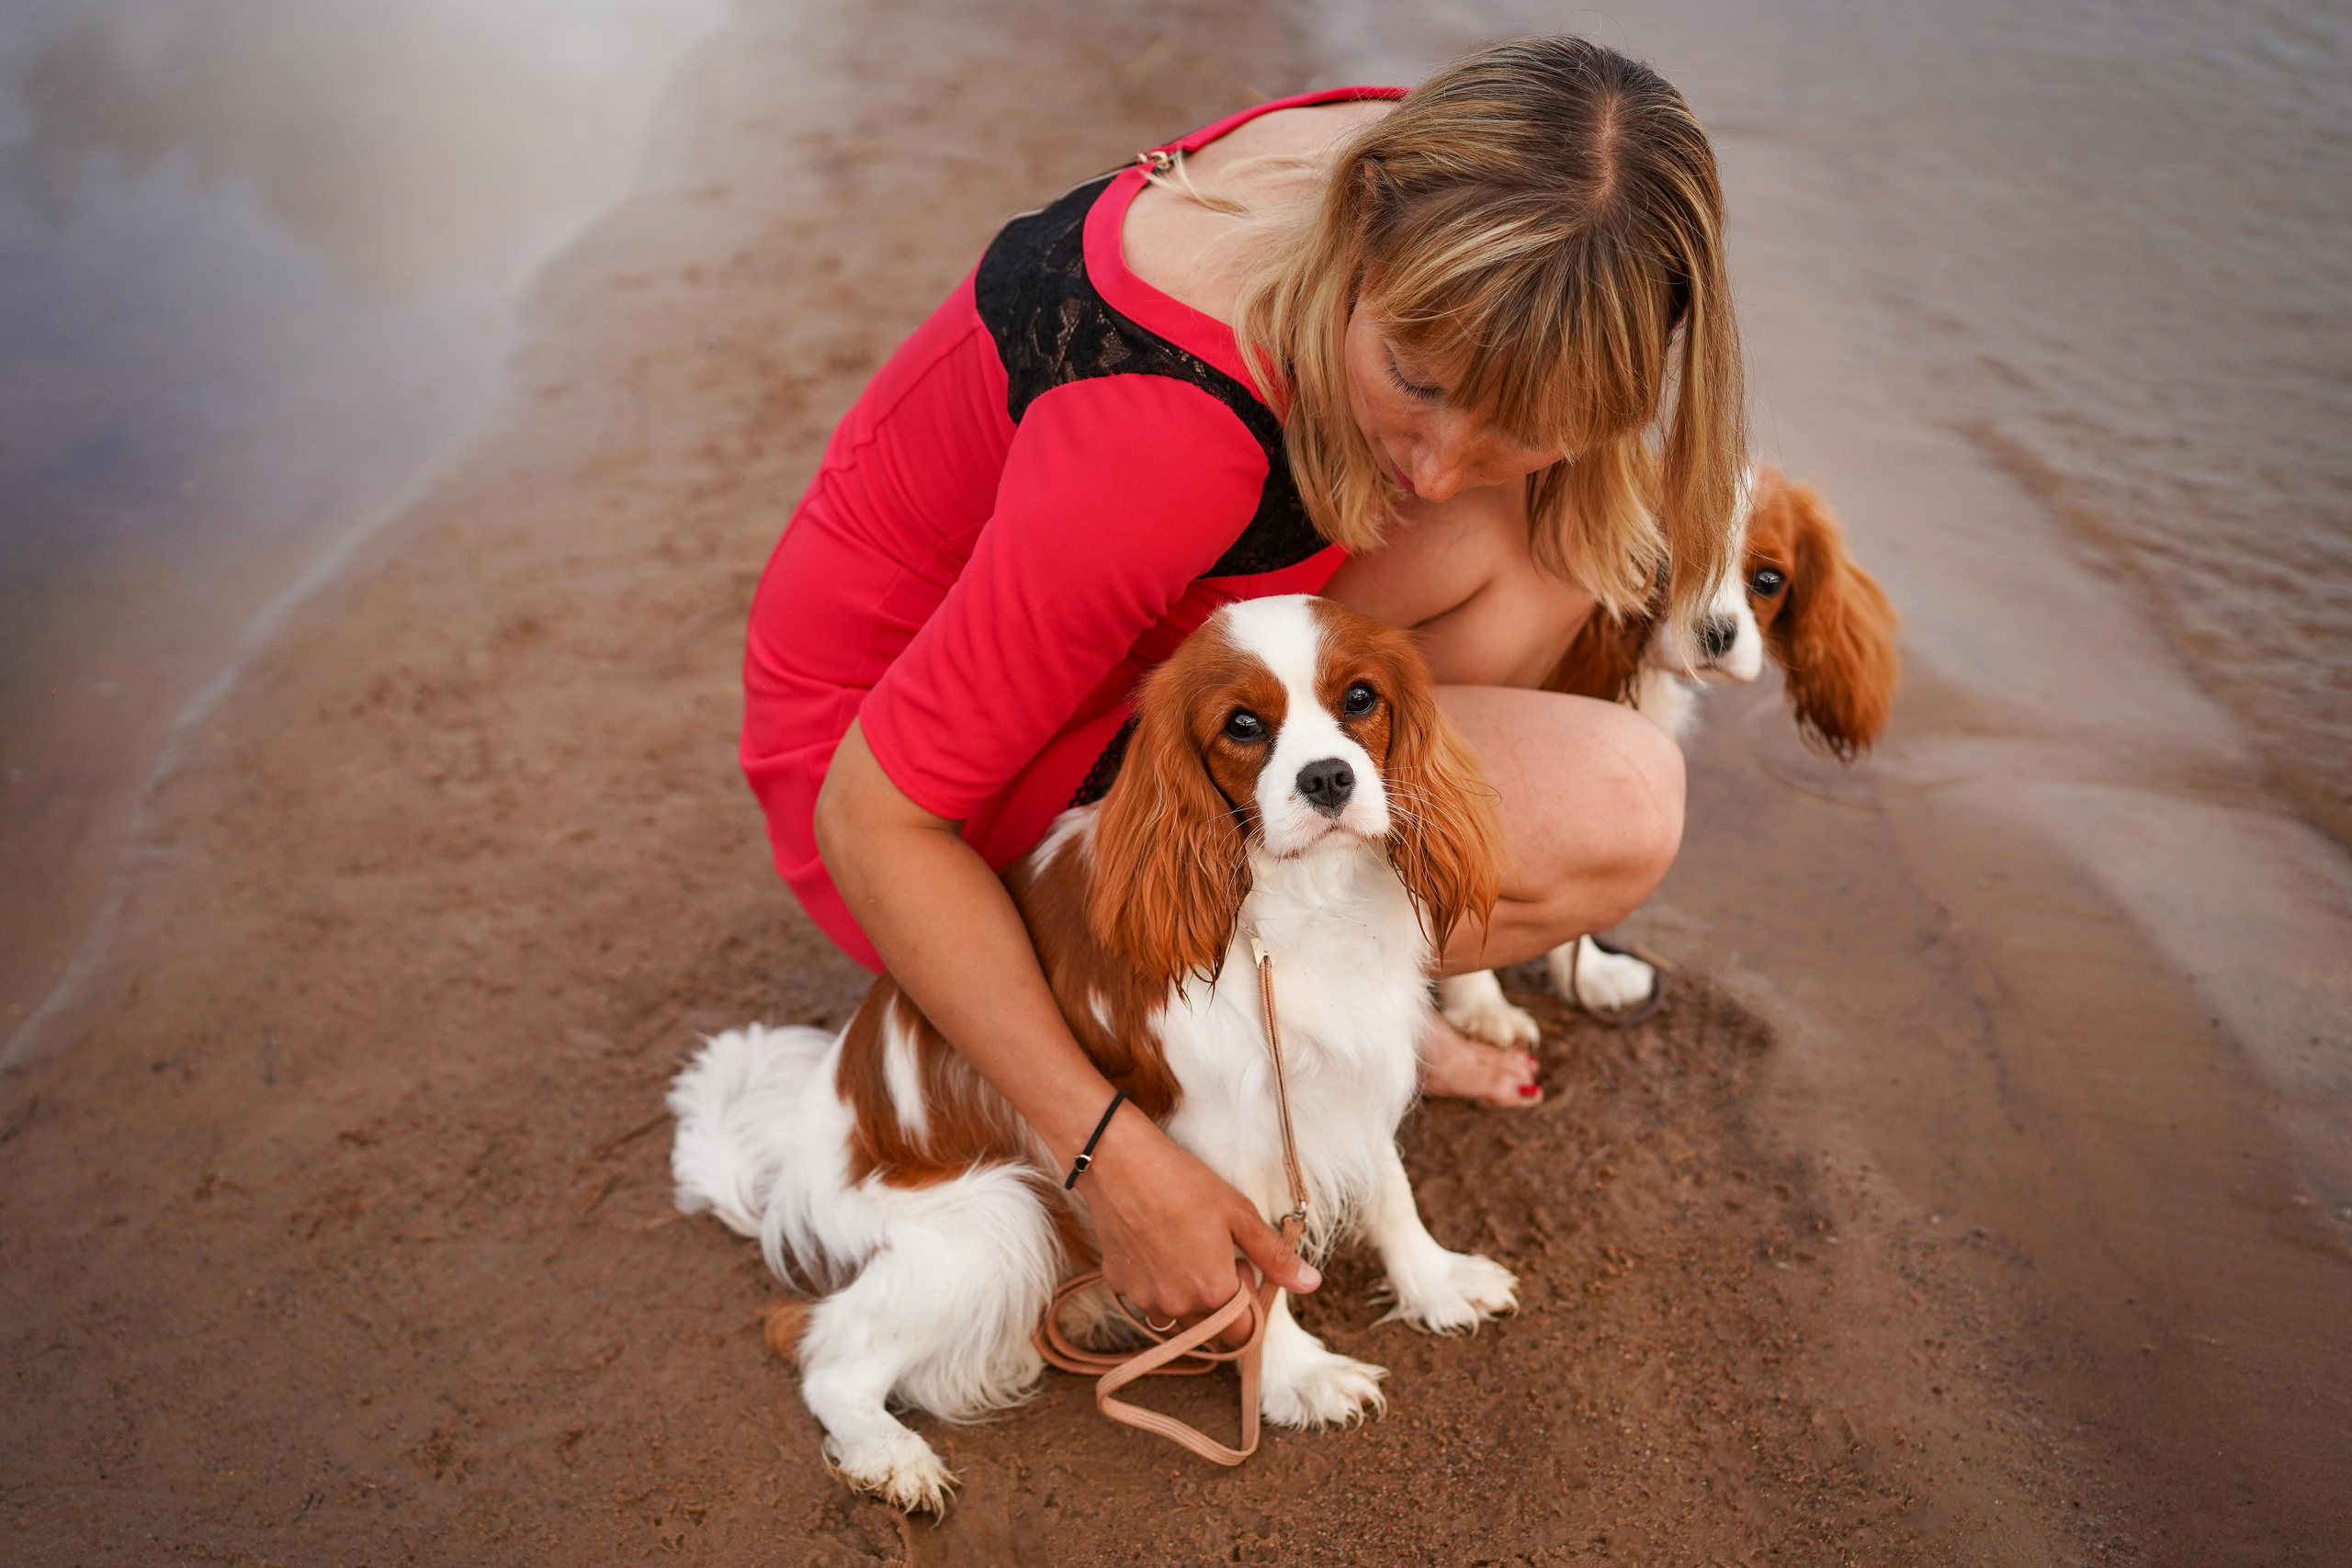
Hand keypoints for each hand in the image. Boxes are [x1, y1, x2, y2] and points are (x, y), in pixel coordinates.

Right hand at [1077, 1105, 1317, 1337]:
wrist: (1120, 1163)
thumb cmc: (1183, 1183)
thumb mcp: (1239, 1214)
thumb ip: (1274, 1256)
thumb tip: (1311, 1283)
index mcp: (1213, 1292)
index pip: (1242, 1334)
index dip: (1249, 1305)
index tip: (1241, 1268)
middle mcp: (1177, 1306)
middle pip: (1210, 1329)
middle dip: (1220, 1302)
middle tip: (1215, 1254)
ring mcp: (1144, 1298)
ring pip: (1177, 1318)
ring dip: (1188, 1297)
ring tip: (1185, 1249)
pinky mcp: (1118, 1285)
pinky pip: (1148, 1300)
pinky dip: (1158, 1284)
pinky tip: (1157, 1246)